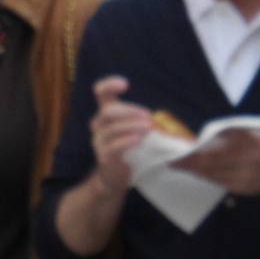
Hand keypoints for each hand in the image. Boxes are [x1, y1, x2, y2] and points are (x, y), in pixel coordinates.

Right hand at [88, 77, 151, 196]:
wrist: (114, 174)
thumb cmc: (128, 145)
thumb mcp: (133, 126)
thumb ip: (141, 117)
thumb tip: (160, 116)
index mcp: (106, 112)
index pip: (100, 91)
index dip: (109, 84)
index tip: (126, 84)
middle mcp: (98, 124)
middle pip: (108, 111)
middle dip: (129, 111)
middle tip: (147, 115)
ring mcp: (99, 140)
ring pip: (111, 129)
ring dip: (131, 125)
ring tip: (148, 127)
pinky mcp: (103, 156)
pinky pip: (113, 146)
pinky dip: (126, 141)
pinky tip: (138, 140)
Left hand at [175, 129, 259, 196]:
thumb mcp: (252, 133)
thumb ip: (231, 134)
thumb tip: (203, 137)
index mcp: (247, 139)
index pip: (216, 144)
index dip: (196, 150)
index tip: (180, 150)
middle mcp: (245, 157)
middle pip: (210, 161)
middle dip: (190, 163)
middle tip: (173, 162)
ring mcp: (243, 175)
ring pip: (212, 174)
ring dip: (195, 171)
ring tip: (181, 167)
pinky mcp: (242, 187)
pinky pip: (219, 182)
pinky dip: (207, 177)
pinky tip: (199, 173)